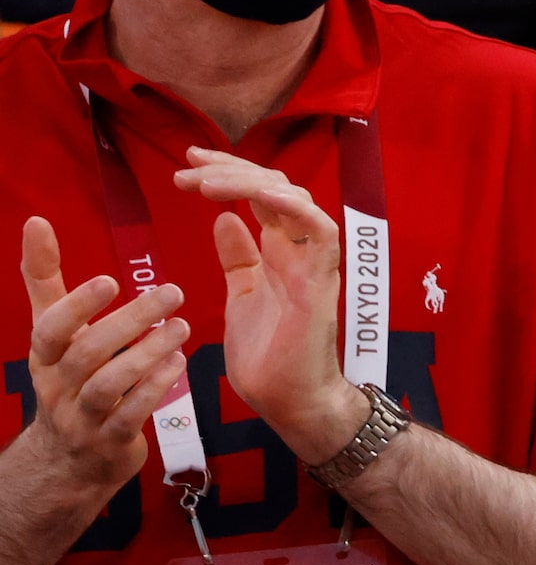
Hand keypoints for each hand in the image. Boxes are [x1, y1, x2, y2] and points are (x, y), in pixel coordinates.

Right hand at [16, 216, 190, 496]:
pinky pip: (131, 414)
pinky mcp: (110, 441)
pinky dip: (155, 388)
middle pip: (88, 352)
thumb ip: (45, 279)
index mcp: (43, 355)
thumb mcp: (52, 332)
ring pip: (110, 384)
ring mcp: (82, 416)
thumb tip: (34, 221)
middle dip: (131, 321)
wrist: (71, 457)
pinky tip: (180, 364)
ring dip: (148, 354)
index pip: (51, 327)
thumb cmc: (68, 378)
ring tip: (182, 328)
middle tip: (173, 292)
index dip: (78, 305)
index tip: (111, 280)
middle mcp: (56, 385)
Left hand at [172, 149, 367, 463]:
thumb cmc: (269, 356)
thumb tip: (225, 220)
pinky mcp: (319, 283)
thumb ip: (237, 259)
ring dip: (249, 182)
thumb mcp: (241, 295)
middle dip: (230, 169)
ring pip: (294, 199)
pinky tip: (261, 197)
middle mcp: (299, 251)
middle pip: (275, 186)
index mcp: (281, 252)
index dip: (227, 173)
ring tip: (204, 183)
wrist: (288, 400)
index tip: (188, 165)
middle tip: (187, 167)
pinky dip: (294, 207)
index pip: (261, 195)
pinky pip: (320, 231)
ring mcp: (312, 264)